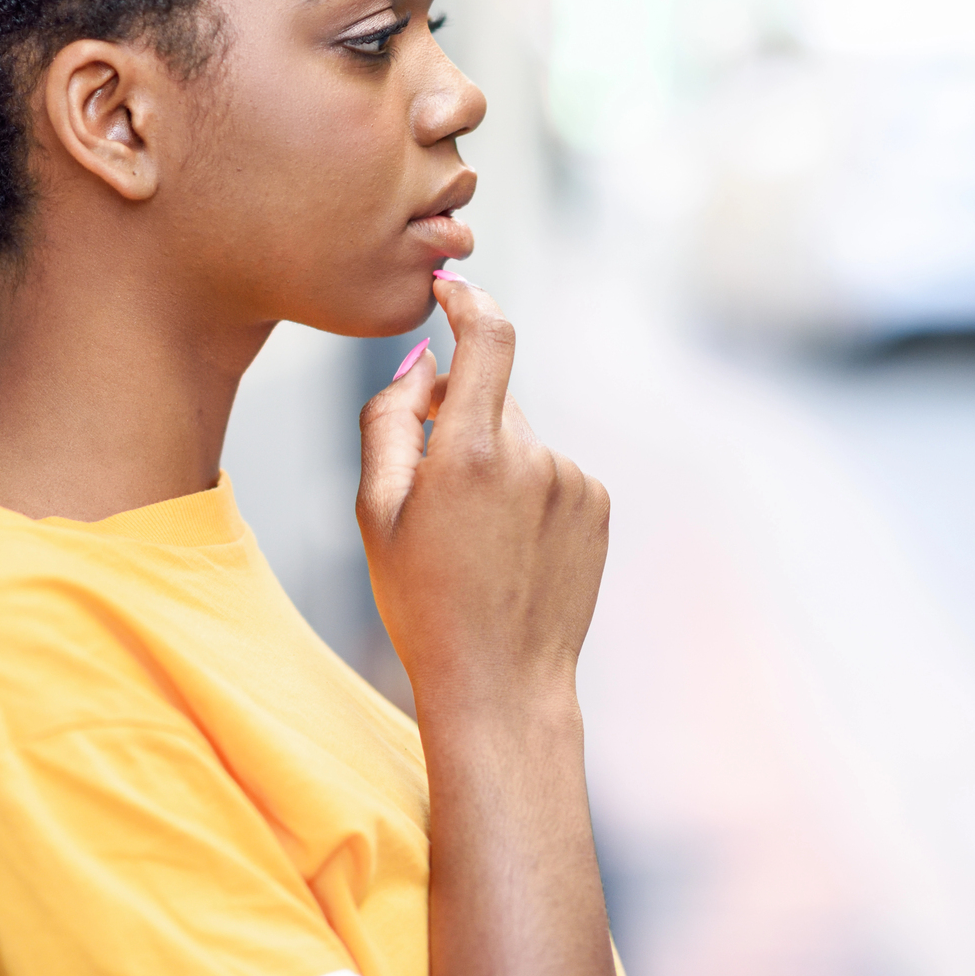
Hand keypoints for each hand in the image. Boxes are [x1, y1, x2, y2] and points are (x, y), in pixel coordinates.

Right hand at [356, 277, 609, 718]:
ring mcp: (573, 481)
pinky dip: (528, 492)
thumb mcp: (376, 512)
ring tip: (475, 540)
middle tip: (431, 490)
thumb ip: (390, 421)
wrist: (501, 686)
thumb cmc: (424, 603)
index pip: (488, 336)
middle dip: (459, 419)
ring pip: (520, 440)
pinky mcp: (598, 505)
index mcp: (472, 453)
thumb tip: (421, 362)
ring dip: (495, 464)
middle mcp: (533, 457)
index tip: (450, 289)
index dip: (468, 300)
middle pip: (491, 398)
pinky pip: (552, 472)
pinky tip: (510, 550)